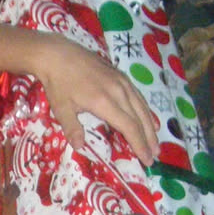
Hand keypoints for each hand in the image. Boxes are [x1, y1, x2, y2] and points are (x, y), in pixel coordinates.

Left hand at [32, 37, 158, 160]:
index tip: (146, 160)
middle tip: (155, 156)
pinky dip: (146, 110)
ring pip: (141, 107)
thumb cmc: (58, 83)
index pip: (129, 127)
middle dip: (149, 139)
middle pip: (139, 119)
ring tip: (156, 143)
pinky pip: (138, 96)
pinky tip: (149, 119)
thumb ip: (72, 128)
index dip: (139, 144)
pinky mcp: (120, 75)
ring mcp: (121, 81)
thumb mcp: (61, 108)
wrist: (57, 54)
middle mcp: (118, 91)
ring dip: (150, 126)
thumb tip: (80, 146)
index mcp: (104, 102)